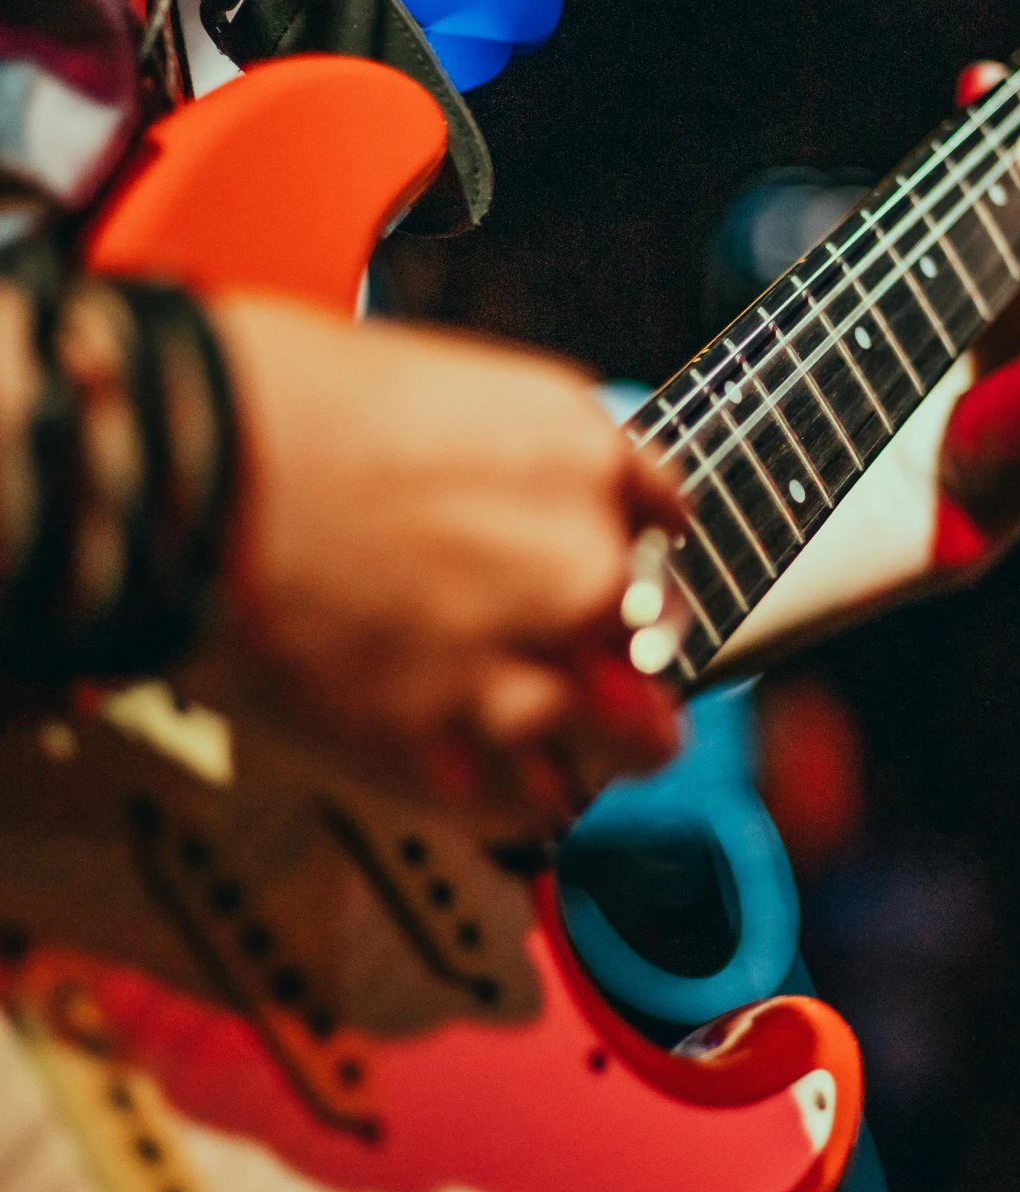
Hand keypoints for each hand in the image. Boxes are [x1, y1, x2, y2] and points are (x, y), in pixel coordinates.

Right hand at [186, 298, 683, 838]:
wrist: (182, 479)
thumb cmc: (269, 410)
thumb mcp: (435, 387)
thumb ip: (510, 460)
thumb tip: (518, 502)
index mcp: (577, 453)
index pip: (665, 518)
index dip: (627, 550)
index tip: (605, 574)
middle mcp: (580, 563)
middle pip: (663, 636)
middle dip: (619, 650)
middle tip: (561, 658)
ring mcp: (530, 667)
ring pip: (632, 742)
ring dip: (592, 739)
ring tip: (538, 734)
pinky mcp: (459, 760)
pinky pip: (535, 804)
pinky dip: (509, 792)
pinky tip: (465, 760)